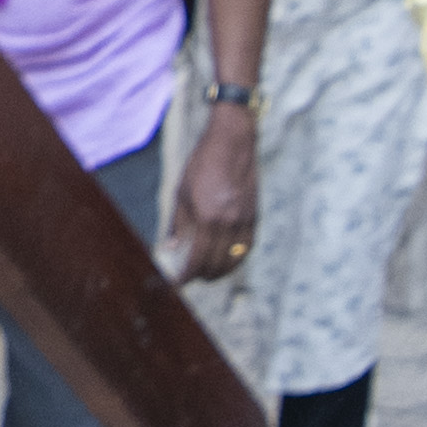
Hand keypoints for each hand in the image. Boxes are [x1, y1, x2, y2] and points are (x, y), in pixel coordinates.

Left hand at [169, 104, 257, 282]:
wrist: (232, 143)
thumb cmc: (202, 164)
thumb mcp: (182, 193)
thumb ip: (177, 224)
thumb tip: (171, 248)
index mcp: (208, 218)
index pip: (198, 259)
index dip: (187, 275)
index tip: (178, 284)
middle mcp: (229, 223)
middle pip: (218, 263)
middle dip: (203, 275)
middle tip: (191, 278)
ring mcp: (245, 220)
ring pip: (236, 258)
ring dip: (222, 271)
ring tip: (209, 274)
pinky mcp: (254, 215)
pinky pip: (247, 246)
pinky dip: (237, 258)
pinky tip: (228, 259)